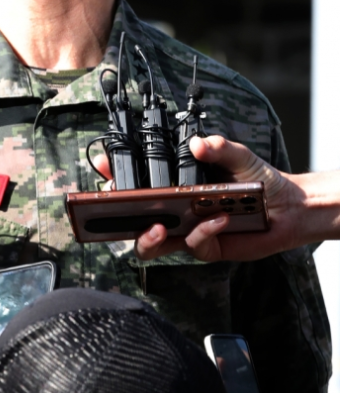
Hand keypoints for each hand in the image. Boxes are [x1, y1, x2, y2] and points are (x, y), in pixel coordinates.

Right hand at [132, 135, 299, 261]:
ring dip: (148, 237)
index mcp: (176, 188)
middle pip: (133, 220)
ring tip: (156, 226)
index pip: (138, 184)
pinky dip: (204, 232)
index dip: (116, 178)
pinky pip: (195, 246)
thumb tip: (198, 144)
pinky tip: (218, 218)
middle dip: (119, 215)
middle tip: (119, 205)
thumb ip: (219, 147)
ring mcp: (188, 232)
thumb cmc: (258, 181)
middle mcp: (176, 212)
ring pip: (153, 245)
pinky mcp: (207, 249)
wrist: (288, 207)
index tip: (104, 168)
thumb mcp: (239, 156)